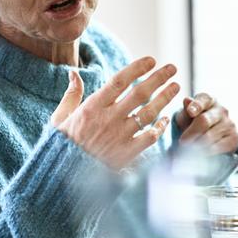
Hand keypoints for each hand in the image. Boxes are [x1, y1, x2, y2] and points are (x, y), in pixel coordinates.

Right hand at [50, 56, 179, 169]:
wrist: (63, 177)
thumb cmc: (62, 145)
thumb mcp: (61, 118)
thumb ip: (71, 95)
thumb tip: (73, 73)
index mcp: (92, 107)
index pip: (119, 81)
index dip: (137, 68)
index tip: (151, 60)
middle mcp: (108, 119)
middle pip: (139, 93)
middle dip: (158, 78)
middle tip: (172, 68)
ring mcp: (119, 137)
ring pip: (148, 113)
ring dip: (165, 98)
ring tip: (176, 87)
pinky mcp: (126, 154)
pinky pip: (149, 138)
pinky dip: (159, 127)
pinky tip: (165, 119)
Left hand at [174, 93, 237, 154]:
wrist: (210, 135)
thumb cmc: (193, 122)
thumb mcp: (186, 115)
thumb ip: (186, 110)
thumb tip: (187, 100)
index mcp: (208, 100)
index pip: (203, 100)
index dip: (196, 106)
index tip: (190, 112)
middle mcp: (221, 110)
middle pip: (204, 120)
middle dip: (191, 133)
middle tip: (182, 142)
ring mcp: (230, 123)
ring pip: (210, 136)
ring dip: (197, 145)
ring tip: (189, 150)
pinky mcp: (235, 138)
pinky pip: (220, 147)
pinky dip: (208, 152)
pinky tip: (201, 154)